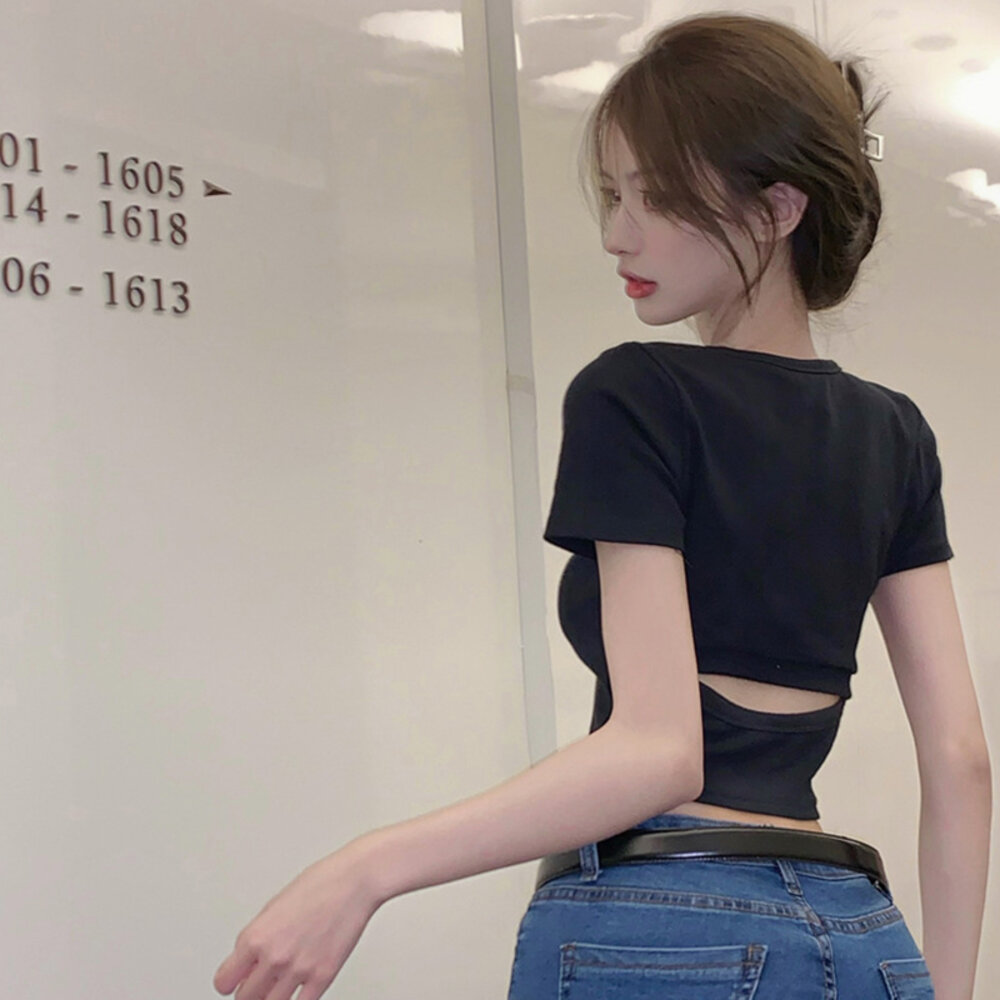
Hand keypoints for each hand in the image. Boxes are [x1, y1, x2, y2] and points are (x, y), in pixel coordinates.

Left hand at [213, 841, 381, 999]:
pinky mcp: (322, 976)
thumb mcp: (275, 906)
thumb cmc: (319, 884)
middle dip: (251, 991)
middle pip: (245, 998)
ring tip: (280, 984)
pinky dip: (297, 999)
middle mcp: (273, 956)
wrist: (355, 881)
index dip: (230, 982)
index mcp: (256, 936)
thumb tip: (249, 962)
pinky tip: (300, 989)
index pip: (224, 982)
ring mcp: (298, 969)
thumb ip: (258, 938)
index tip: (235, 980)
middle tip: (259, 982)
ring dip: (272, 996)